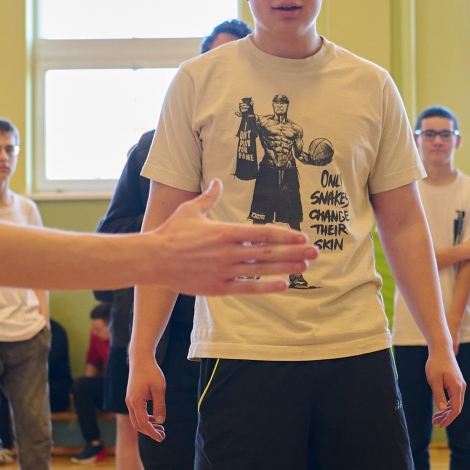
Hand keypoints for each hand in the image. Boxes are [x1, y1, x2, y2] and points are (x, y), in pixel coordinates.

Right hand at [126, 354, 168, 441]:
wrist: (140, 359)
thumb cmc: (151, 372)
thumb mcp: (159, 389)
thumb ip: (159, 406)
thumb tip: (160, 422)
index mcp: (136, 402)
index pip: (143, 424)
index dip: (152, 433)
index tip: (161, 438)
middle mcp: (130, 403)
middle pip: (138, 425)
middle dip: (150, 432)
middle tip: (163, 435)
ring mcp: (129, 401)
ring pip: (137, 420)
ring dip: (148, 426)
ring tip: (161, 428)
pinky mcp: (132, 398)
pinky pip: (137, 413)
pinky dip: (145, 419)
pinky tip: (155, 419)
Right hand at [143, 180, 316, 293]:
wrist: (153, 259)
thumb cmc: (172, 233)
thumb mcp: (192, 210)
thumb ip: (210, 197)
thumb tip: (217, 181)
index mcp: (226, 231)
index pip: (263, 233)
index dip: (285, 235)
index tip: (302, 236)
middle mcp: (229, 252)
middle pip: (269, 252)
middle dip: (295, 251)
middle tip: (316, 252)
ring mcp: (225, 271)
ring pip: (262, 270)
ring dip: (286, 268)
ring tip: (305, 266)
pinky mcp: (218, 287)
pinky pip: (248, 287)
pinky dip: (267, 287)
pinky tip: (284, 285)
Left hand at [427, 349, 467, 427]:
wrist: (441, 349)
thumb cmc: (436, 363)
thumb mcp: (434, 380)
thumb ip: (438, 395)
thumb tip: (442, 409)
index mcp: (457, 388)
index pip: (455, 409)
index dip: (448, 419)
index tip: (440, 426)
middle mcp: (462, 387)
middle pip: (457, 408)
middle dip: (446, 417)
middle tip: (434, 423)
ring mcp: (460, 385)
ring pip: (456, 404)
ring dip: (446, 412)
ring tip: (434, 418)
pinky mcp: (457, 383)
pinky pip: (454, 398)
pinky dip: (447, 405)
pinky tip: (439, 409)